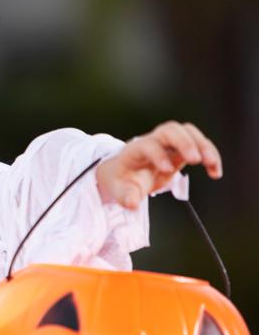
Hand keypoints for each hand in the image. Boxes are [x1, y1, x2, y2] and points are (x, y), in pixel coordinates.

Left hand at [96, 120, 222, 209]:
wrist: (125, 171)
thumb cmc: (123, 180)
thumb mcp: (119, 190)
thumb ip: (126, 197)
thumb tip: (132, 204)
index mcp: (135, 150)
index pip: (148, 145)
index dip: (158, 155)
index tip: (167, 170)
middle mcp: (153, 141)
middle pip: (170, 130)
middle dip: (185, 142)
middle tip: (196, 160)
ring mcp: (169, 143)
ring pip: (188, 132)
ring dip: (203, 146)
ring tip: (212, 165)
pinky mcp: (181, 149)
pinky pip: (199, 144)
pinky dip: (210, 154)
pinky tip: (215, 172)